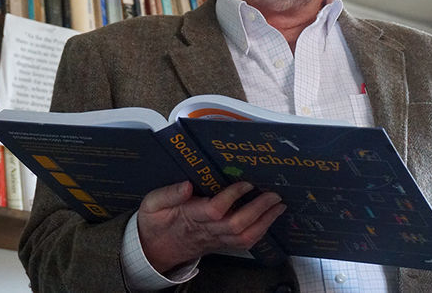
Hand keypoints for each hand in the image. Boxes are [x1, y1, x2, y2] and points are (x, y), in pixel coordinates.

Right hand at [136, 180, 285, 272]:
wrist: (156, 249)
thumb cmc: (155, 223)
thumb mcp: (152, 204)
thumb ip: (169, 194)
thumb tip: (187, 184)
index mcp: (189, 217)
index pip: (215, 210)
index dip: (232, 197)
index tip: (246, 182)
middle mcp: (206, 230)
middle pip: (236, 225)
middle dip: (257, 210)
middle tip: (273, 194)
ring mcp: (215, 239)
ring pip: (243, 237)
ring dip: (264, 222)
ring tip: (279, 206)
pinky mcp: (221, 243)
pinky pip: (244, 242)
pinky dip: (261, 230)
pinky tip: (270, 217)